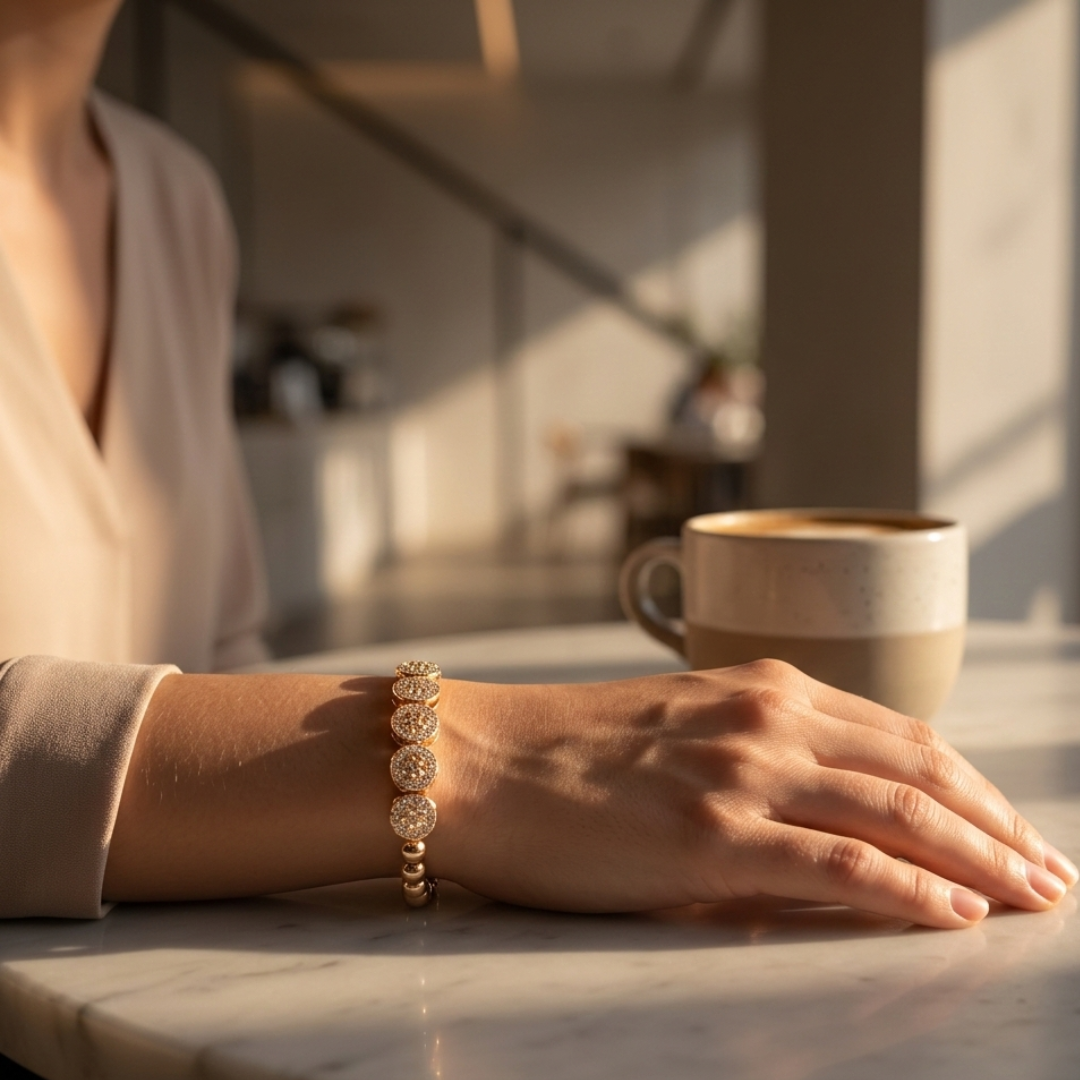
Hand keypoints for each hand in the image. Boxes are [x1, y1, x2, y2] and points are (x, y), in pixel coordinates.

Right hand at [434, 659, 1077, 927]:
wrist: (480, 759)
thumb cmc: (566, 749)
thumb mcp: (679, 730)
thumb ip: (760, 755)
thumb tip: (831, 813)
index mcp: (762, 689)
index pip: (902, 734)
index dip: (972, 785)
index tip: (1012, 826)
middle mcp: (766, 721)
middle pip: (921, 771)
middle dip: (999, 825)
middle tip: (1051, 872)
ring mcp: (743, 775)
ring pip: (900, 813)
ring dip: (981, 859)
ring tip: (1033, 897)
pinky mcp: (712, 836)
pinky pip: (840, 864)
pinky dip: (910, 891)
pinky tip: (957, 915)